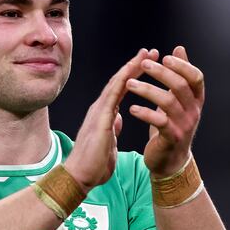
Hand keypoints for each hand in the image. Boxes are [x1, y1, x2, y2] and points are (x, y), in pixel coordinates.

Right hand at [65, 48, 154, 190]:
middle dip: (135, 65)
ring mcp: (98, 112)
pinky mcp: (99, 119)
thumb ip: (113, 129)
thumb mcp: (109, 144)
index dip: (134, 76)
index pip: (121, 90)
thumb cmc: (93, 166)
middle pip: (119, 81)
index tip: (148, 64)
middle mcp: (100, 109)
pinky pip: (113, 95)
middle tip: (150, 51)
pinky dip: (123, 80)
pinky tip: (132, 70)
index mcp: (104, 115)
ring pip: (116, 83)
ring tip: (146, 54)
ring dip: (131, 67)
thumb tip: (118, 120)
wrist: (79, 177)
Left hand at [126, 45, 204, 177]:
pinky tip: (132, 109)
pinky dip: (145, 113)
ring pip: (168, 102)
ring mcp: (185, 125)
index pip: (196, 77)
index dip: (182, 65)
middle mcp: (194, 111)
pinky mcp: (172, 138)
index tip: (164, 56)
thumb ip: (179, 74)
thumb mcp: (178, 98)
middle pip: (180, 86)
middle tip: (143, 65)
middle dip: (161, 73)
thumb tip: (179, 48)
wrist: (170, 159)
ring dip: (147, 90)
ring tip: (129, 84)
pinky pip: (160, 122)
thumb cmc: (172, 123)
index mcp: (197, 99)